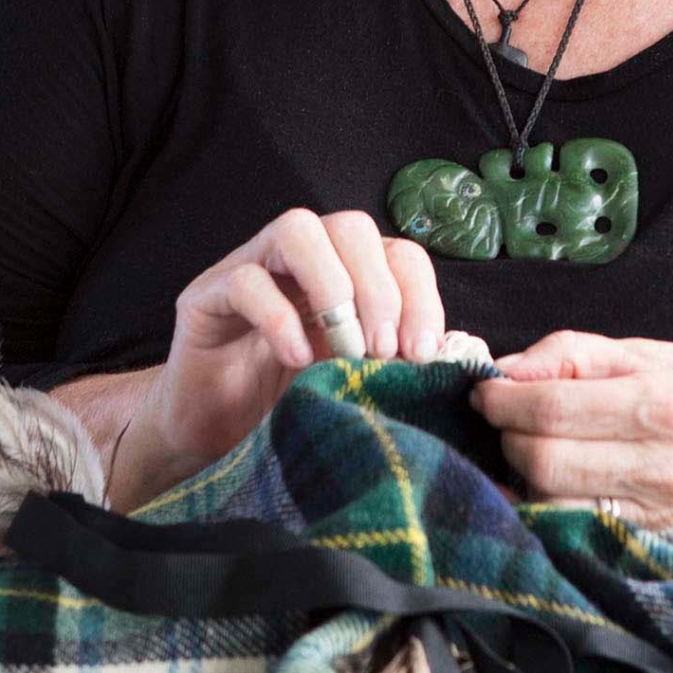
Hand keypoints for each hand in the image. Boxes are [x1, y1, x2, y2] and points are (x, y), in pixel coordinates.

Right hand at [127, 209, 446, 494]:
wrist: (213, 445)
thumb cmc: (289, 410)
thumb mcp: (360, 385)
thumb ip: (407, 364)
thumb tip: (467, 350)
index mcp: (346, 275)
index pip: (398, 253)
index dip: (419, 295)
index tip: (424, 352)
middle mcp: (301, 261)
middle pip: (352, 227)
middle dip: (380, 289)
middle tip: (383, 353)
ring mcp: (250, 269)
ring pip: (298, 229)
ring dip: (333, 286)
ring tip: (345, 349)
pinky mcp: (205, 297)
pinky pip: (245, 281)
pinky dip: (278, 317)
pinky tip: (296, 359)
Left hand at [473, 332, 672, 526]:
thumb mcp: (668, 354)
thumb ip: (584, 356)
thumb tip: (511, 366)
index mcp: (663, 405)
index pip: (551, 409)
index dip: (503, 400)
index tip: (485, 392)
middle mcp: (660, 465)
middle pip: (543, 461)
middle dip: (506, 438)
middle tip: (502, 419)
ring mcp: (660, 514)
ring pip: (554, 503)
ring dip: (519, 478)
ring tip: (522, 451)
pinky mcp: (659, 544)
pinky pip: (582, 531)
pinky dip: (550, 509)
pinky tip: (545, 489)